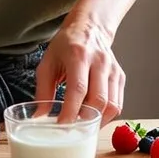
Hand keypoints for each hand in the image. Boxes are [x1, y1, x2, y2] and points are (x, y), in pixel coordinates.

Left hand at [34, 8, 124, 125]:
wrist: (89, 28)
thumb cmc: (66, 45)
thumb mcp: (48, 62)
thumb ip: (43, 90)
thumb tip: (39, 117)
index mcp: (78, 55)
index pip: (78, 88)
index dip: (70, 110)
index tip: (61, 125)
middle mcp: (99, 62)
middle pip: (99, 99)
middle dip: (85, 119)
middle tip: (72, 130)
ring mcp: (113, 70)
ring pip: (112, 105)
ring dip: (97, 121)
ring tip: (83, 127)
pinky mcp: (120, 77)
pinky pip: (117, 103)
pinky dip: (106, 116)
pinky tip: (93, 118)